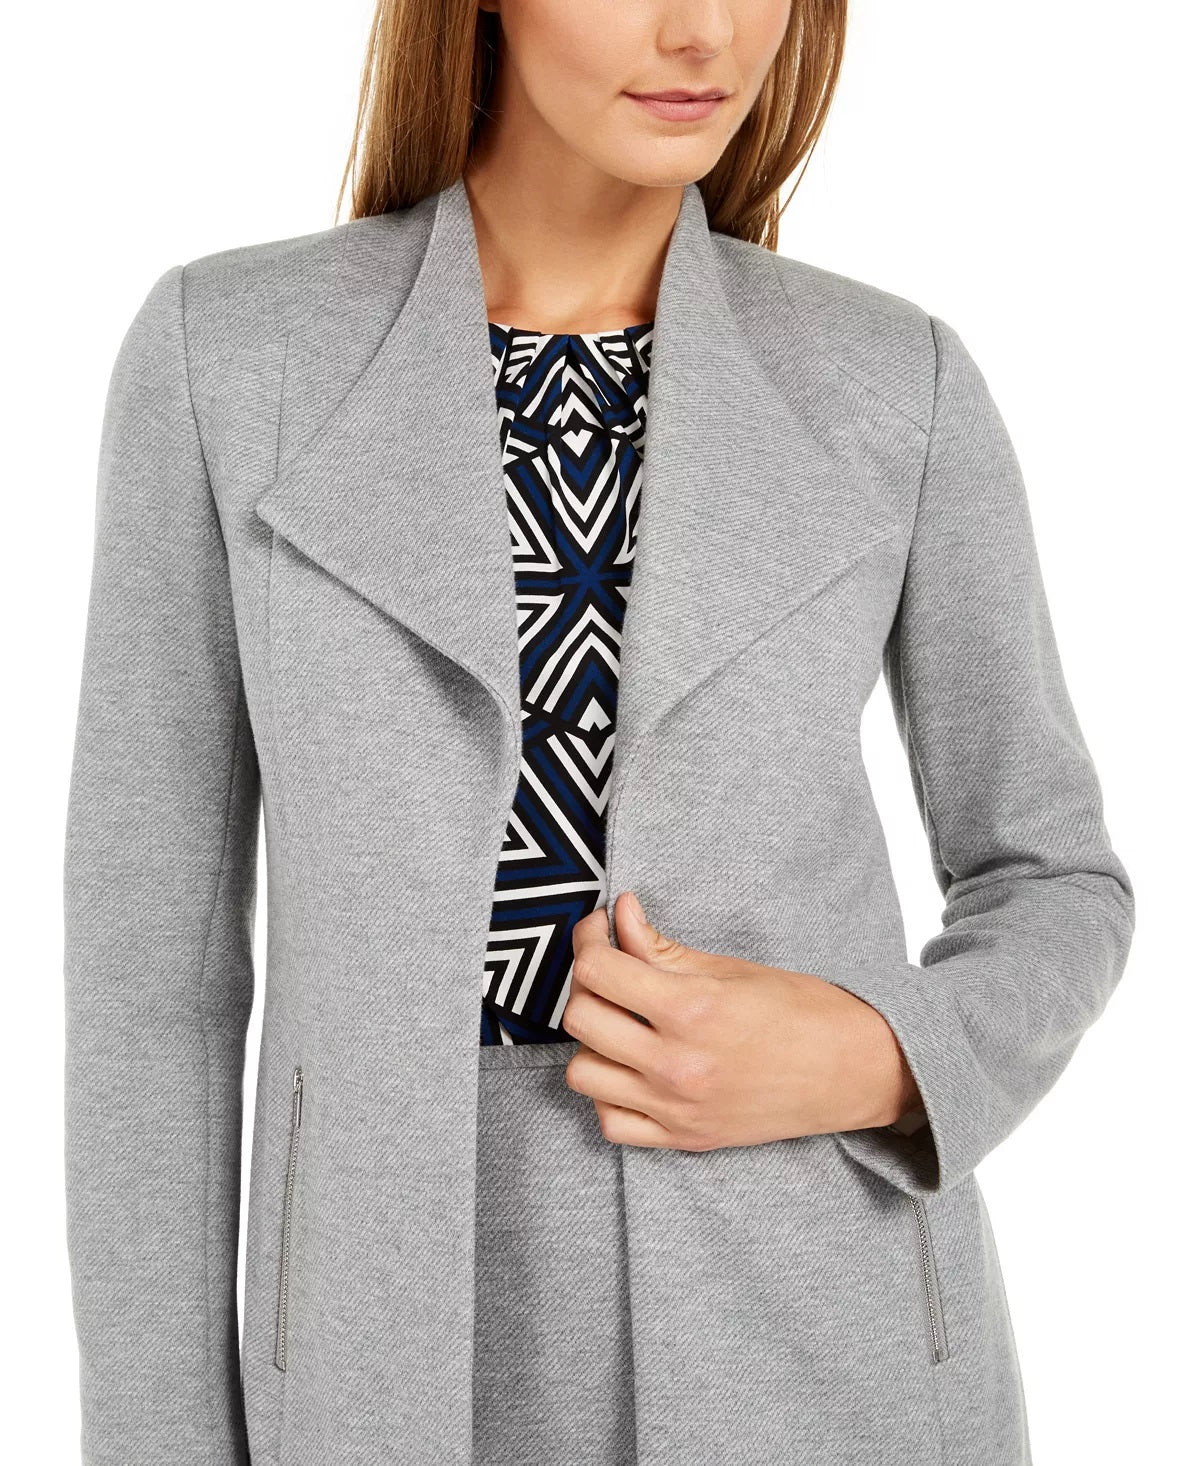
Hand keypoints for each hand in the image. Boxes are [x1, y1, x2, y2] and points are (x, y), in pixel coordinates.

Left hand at [561, 890, 921, 1150]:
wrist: (854, 1072)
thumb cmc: (803, 1011)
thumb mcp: (730, 967)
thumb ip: (661, 946)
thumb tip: (619, 915)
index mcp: (692, 1009)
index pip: (597, 970)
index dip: (589, 939)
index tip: (602, 929)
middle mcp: (677, 1064)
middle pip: (579, 1018)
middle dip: (588, 984)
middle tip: (611, 969)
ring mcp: (677, 1108)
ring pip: (582, 1073)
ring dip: (593, 1042)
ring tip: (621, 1022)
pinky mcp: (683, 1139)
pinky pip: (610, 1122)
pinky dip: (609, 1095)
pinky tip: (631, 1069)